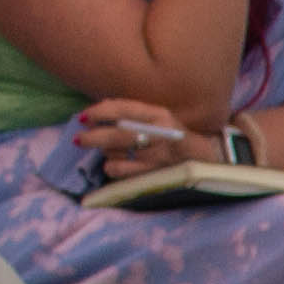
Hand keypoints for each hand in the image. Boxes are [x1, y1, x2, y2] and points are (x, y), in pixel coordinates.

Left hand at [76, 94, 217, 178]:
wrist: (204, 158)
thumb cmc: (172, 135)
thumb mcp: (157, 117)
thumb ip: (131, 112)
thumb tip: (98, 110)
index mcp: (159, 115)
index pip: (125, 109)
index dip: (100, 112)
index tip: (83, 117)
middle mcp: (161, 134)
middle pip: (119, 135)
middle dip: (94, 137)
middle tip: (79, 139)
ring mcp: (158, 157)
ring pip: (117, 155)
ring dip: (106, 153)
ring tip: (110, 151)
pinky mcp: (154, 174)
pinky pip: (121, 171)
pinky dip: (112, 167)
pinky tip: (116, 164)